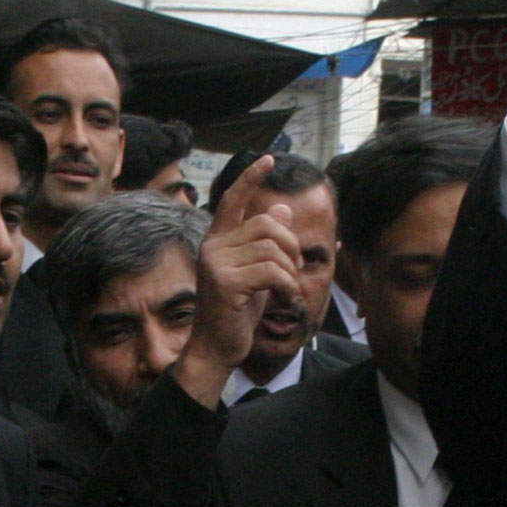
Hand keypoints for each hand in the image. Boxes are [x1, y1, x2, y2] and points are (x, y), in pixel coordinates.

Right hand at [170, 155, 301, 407]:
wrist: (216, 348)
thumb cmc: (237, 312)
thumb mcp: (257, 273)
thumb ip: (266, 243)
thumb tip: (281, 209)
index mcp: (218, 241)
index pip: (233, 199)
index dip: (251, 177)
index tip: (269, 158)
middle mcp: (213, 246)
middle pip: (266, 224)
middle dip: (291, 246)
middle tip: (294, 272)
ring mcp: (216, 262)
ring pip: (272, 249)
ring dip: (290, 272)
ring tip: (286, 292)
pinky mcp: (224, 281)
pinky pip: (272, 271)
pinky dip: (287, 286)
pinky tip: (283, 300)